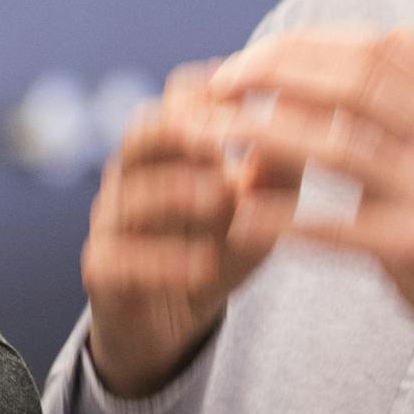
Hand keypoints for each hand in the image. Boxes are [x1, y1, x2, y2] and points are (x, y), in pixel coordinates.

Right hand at [83, 63, 289, 397]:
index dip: (214, 91)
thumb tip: (313, 121)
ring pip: (130, 196)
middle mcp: (131, 177)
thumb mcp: (257, 210)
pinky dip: (162, 261)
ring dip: (178, 192)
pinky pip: (119, 258)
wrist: (166, 321)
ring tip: (225, 199)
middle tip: (226, 138)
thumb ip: (279, 169)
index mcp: (167, 150)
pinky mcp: (100, 271)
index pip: (176, 99)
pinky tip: (202, 268)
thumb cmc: (214, 248)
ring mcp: (111, 223)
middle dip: (183, 132)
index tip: (257, 97)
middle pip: (141, 135)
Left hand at [209, 27, 413, 383]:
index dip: (299, 48)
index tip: (245, 61)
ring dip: (261, 138)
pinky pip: (340, 227)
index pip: (373, 50)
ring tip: (208, 139)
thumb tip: (392, 34)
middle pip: (350, 85)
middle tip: (215, 90)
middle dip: (271, 78)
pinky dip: (286, 218)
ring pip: (336, 148)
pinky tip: (240, 217)